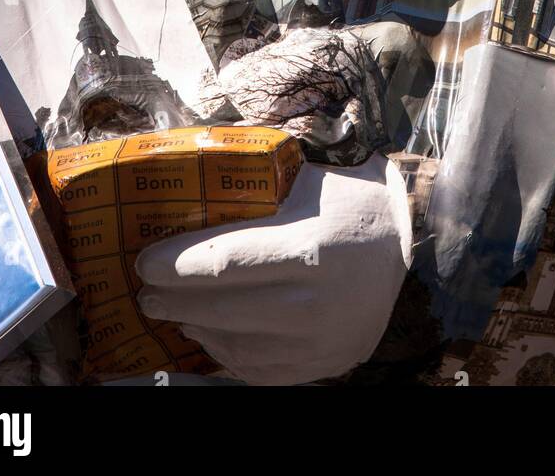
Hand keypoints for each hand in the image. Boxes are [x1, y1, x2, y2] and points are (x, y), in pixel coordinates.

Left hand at [136, 153, 411, 384]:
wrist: (409, 242)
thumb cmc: (348, 204)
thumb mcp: (302, 184)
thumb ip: (251, 193)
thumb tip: (185, 186)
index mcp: (308, 250)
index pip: (224, 264)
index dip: (176, 266)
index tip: (145, 262)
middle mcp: (315, 304)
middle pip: (224, 309)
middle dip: (175, 301)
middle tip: (146, 292)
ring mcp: (322, 342)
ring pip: (239, 346)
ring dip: (197, 330)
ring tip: (173, 314)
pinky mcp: (327, 363)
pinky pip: (264, 371)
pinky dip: (230, 357)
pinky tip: (210, 338)